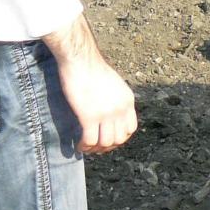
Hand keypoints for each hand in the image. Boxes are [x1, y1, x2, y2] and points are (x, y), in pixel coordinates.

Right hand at [43, 14, 137, 154]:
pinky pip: (90, 140)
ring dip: (95, 149)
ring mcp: (106, 113)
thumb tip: (110, 113)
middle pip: (120, 138)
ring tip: (86, 147)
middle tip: (96, 147)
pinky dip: (84, 147)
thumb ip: (115, 99)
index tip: (109, 140)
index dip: (121, 138)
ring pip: (105, 142)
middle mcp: (120, 109)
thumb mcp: (113, 85)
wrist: (80, 60)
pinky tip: (78, 146)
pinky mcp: (89, 116)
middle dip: (108, 146)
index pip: (131, 128)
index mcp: (127, 100)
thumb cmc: (92, 69)